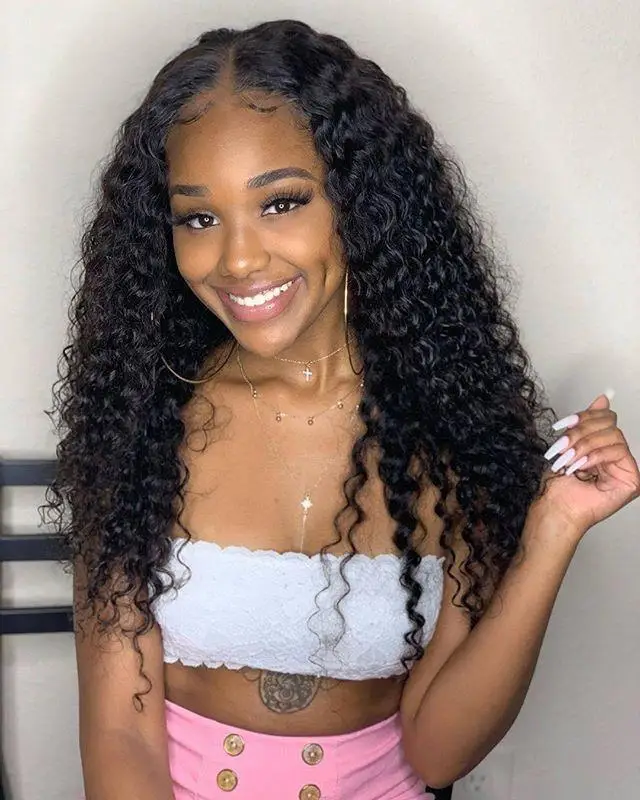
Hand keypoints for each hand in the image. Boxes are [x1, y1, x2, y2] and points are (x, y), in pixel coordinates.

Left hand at [529, 392, 639, 536]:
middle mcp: (617, 455)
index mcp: (603, 444)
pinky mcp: (632, 480)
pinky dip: (594, 456)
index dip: (584, 417)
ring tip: (567, 459)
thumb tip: (603, 398)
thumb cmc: (558, 484)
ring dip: (584, 445)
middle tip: (562, 446)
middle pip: (609, 423)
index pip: (605, 417)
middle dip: (581, 432)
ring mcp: (626, 467)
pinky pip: (618, 452)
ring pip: (613, 435)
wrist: (555, 508)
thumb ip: (587, 422)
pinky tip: (579, 466)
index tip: (562, 425)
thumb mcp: (569, 444)